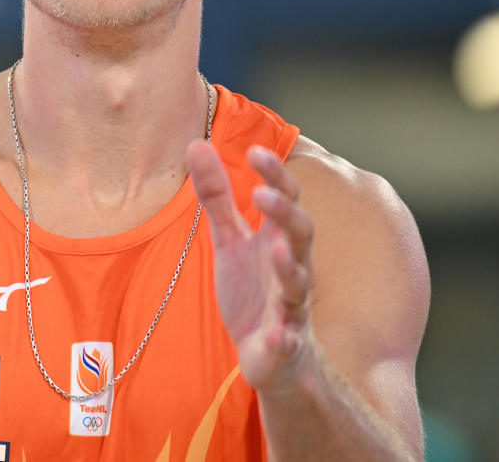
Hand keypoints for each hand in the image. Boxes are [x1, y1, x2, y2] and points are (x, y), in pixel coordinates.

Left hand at [188, 141, 314, 391]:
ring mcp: (291, 306)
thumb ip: (216, 196)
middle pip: (300, 234)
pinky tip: (276, 334)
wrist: (271, 354)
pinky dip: (284, 336)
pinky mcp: (285, 342)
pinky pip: (288, 339)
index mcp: (278, 239)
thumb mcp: (228, 239)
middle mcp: (292, 267)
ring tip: (276, 250)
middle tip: (262, 193)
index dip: (274, 176)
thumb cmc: (253, 289)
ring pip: (299, 284)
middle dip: (285, 214)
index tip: (255, 152)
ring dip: (289, 267)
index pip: (285, 199)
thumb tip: (197, 144)